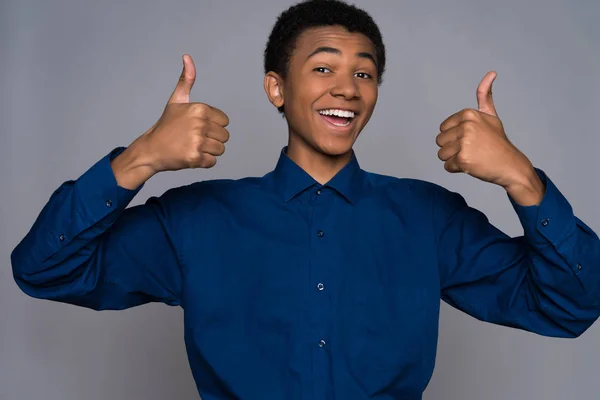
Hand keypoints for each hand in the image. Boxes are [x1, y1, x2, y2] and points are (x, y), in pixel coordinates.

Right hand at [139, 54, 229, 171]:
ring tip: (192, 147)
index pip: (225, 121)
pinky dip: (203, 162)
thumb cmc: (166, 125)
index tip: (197, 127)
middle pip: (225, 136)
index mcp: (199, 109)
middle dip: (212, 139)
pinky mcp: (195, 157)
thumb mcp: (176, 100)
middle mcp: (199, 123)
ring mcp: (197, 141)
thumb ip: (186, 80)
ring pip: (220, 149)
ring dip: (209, 151)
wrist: (150, 149)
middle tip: (194, 139)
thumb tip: (187, 56)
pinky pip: (212, 162)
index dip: (213, 126)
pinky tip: (190, 156)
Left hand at [435, 71, 534, 188]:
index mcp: (468, 114)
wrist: (510, 165)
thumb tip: (491, 73)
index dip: (454, 137)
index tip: (472, 138)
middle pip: (440, 141)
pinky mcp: (463, 159)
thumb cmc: (498, 142)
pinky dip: (457, 169)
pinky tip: (472, 166)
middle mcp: (466, 126)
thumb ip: (485, 96)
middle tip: (472, 149)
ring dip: (453, 159)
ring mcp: (465, 143)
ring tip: (472, 157)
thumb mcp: (491, 116)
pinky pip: (447, 166)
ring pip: (442, 154)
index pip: (443, 129)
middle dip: (452, 148)